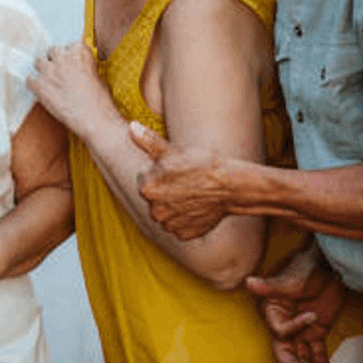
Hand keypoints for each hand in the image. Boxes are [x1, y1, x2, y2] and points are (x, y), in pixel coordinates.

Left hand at [28, 43, 115, 137]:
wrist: (94, 119)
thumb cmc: (99, 101)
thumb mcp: (96, 75)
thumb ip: (83, 67)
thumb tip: (75, 70)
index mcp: (79, 52)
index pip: (68, 46)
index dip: (68, 56)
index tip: (68, 64)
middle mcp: (63, 57)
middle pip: (52, 51)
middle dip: (54, 60)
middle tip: (58, 73)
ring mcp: (49, 70)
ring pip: (38, 61)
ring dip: (42, 69)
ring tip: (48, 81)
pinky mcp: (39, 85)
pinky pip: (29, 79)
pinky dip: (34, 85)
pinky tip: (41, 91)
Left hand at [130, 121, 232, 239]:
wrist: (231, 185)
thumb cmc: (201, 164)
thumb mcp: (172, 150)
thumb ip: (148, 140)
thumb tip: (131, 127)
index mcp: (147, 189)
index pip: (144, 180)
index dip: (159, 173)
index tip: (174, 170)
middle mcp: (154, 211)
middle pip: (154, 198)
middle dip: (165, 190)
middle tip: (185, 182)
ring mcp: (170, 225)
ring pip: (165, 213)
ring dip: (174, 205)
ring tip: (192, 193)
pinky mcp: (184, 235)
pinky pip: (178, 226)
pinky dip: (185, 218)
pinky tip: (197, 207)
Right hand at [244, 244, 342, 362]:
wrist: (329, 268)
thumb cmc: (306, 269)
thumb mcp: (291, 279)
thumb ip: (271, 286)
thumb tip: (249, 282)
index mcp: (272, 311)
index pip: (280, 329)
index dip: (294, 328)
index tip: (312, 316)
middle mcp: (283, 323)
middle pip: (284, 349)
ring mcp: (300, 330)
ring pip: (301, 354)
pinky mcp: (316, 333)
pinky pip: (317, 352)